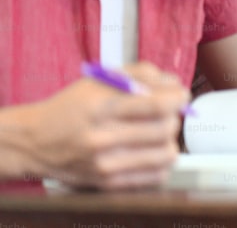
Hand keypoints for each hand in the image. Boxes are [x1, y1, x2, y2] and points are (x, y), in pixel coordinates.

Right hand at [22, 62, 189, 189]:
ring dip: (171, 139)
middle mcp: (103, 138)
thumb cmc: (71, 106)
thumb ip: (140, 74)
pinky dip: (162, 162)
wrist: (32, 142)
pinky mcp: (108, 183)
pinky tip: (151, 150)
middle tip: (168, 112)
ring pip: (165, 154)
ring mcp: (105, 164)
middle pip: (165, 128)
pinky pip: (156, 176)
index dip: (178, 98)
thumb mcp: (99, 79)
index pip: (156, 104)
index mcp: (101, 107)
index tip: (181, 95)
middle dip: (174, 116)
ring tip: (159, 131)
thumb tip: (173, 83)